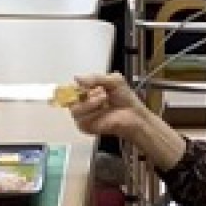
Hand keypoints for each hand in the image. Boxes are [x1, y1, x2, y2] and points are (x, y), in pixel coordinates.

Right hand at [69, 73, 186, 169]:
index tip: (84, 84)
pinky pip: (81, 119)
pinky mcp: (87, 128)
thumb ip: (95, 78)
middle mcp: (83, 105)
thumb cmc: (126, 99)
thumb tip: (76, 78)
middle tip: (101, 92)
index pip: (71, 89)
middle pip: (70, 99)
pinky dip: (92, 112)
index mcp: (87, 94)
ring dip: (90, 102)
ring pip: (74, 110)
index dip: (75, 86)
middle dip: (85, 93)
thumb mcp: (113, 81)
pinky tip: (103, 110)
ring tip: (104, 99)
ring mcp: (84, 118)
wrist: (135, 115)